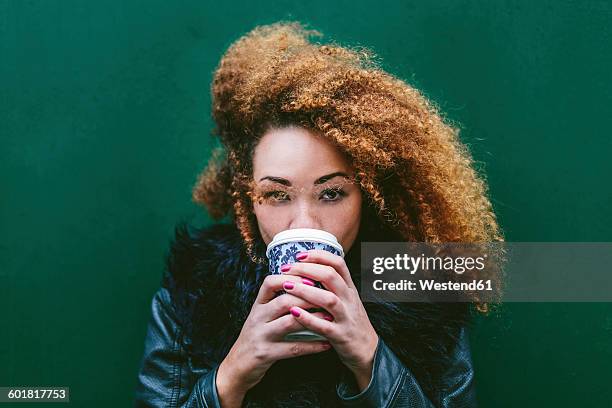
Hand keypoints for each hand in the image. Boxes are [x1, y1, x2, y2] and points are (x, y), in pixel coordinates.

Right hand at [216, 272, 333, 406]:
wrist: (237, 366)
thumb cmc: (256, 337)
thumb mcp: (261, 316)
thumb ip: (277, 302)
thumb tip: (305, 285)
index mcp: (258, 305)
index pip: (269, 282)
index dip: (290, 278)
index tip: (310, 279)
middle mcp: (257, 317)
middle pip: (284, 301)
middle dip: (308, 298)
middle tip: (328, 297)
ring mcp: (261, 336)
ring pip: (289, 323)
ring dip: (312, 319)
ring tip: (330, 317)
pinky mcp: (266, 354)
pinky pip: (293, 348)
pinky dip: (312, 346)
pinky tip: (326, 344)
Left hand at [279, 249, 379, 390]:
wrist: (368, 352)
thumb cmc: (351, 323)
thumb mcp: (347, 300)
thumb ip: (333, 285)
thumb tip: (310, 267)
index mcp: (350, 289)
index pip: (338, 263)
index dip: (319, 256)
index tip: (299, 255)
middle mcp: (350, 300)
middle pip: (331, 276)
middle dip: (307, 269)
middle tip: (286, 269)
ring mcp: (346, 318)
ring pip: (328, 299)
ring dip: (306, 291)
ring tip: (286, 286)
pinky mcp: (340, 336)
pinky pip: (323, 326)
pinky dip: (308, 318)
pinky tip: (293, 312)